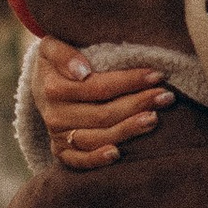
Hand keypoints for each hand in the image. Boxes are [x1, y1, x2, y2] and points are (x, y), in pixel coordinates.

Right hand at [36, 40, 167, 170]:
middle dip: (138, 104)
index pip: (98, 87)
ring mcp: (58, 136)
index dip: (129, 82)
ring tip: (154, 119)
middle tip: (166, 96)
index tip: (156, 75)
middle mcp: (55, 115)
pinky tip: (118, 154)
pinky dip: (97, 159)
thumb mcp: (51, 46)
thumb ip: (63, 53)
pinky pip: (78, 161)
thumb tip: (82, 71)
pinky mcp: (61, 151)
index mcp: (53, 88)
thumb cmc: (57, 61)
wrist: (41, 83)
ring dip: (129, 130)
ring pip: (98, 137)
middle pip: (103, 114)